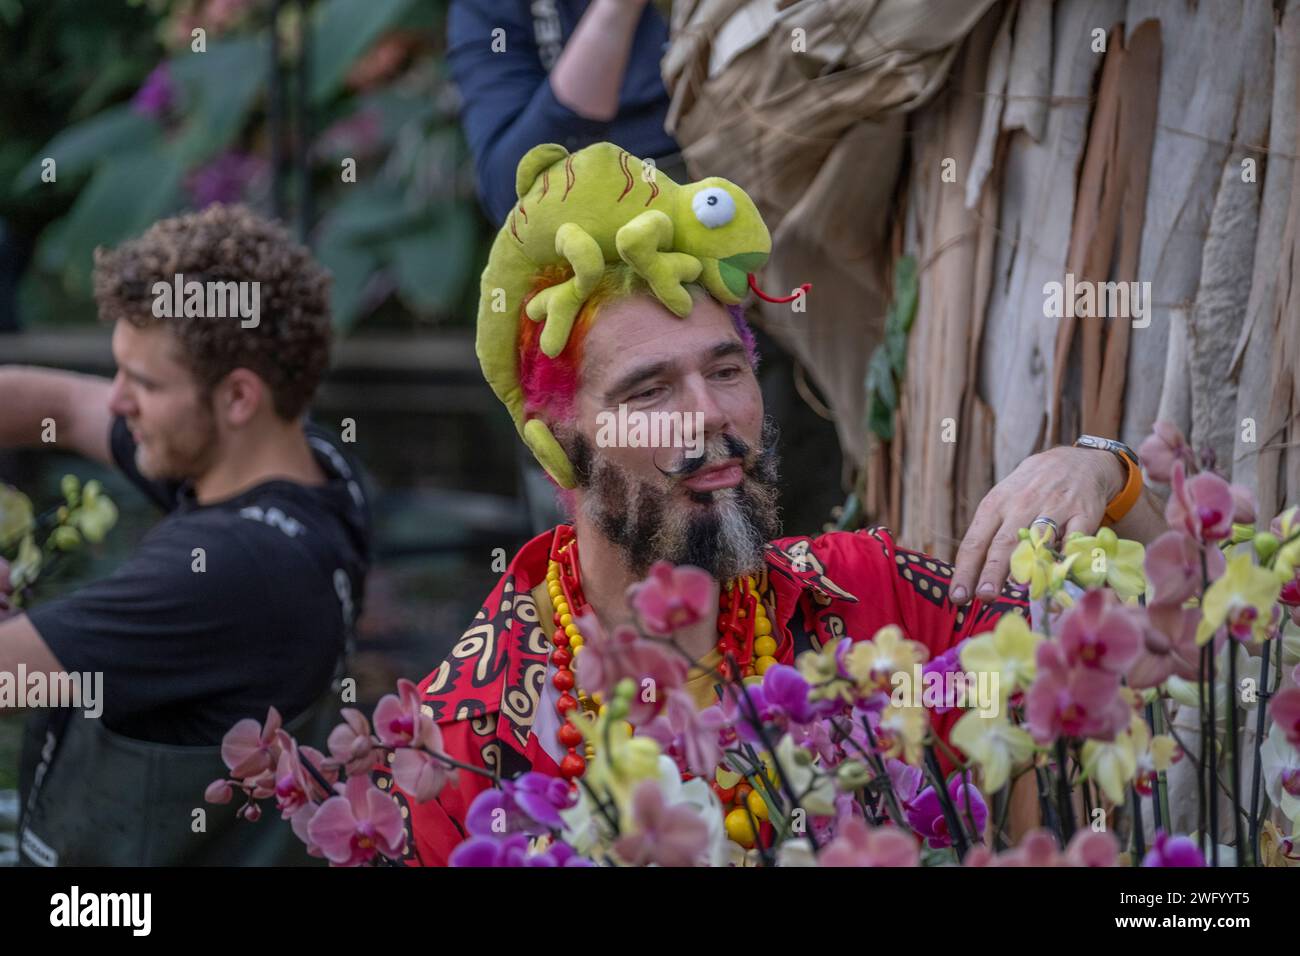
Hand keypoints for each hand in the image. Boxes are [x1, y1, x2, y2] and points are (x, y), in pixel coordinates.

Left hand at [951, 446, 1125, 603]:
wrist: (1075, 462)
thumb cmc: (1029, 490)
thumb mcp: (1003, 501)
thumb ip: (989, 535)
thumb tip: (971, 576)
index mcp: (996, 504)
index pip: (975, 540)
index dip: (966, 569)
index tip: (958, 596)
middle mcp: (1022, 504)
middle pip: (1004, 543)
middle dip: (992, 571)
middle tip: (983, 596)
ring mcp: (1054, 507)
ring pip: (1038, 540)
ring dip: (1028, 565)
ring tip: (1015, 589)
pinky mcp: (1083, 512)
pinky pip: (1074, 538)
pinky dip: (1067, 556)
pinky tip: (1059, 574)